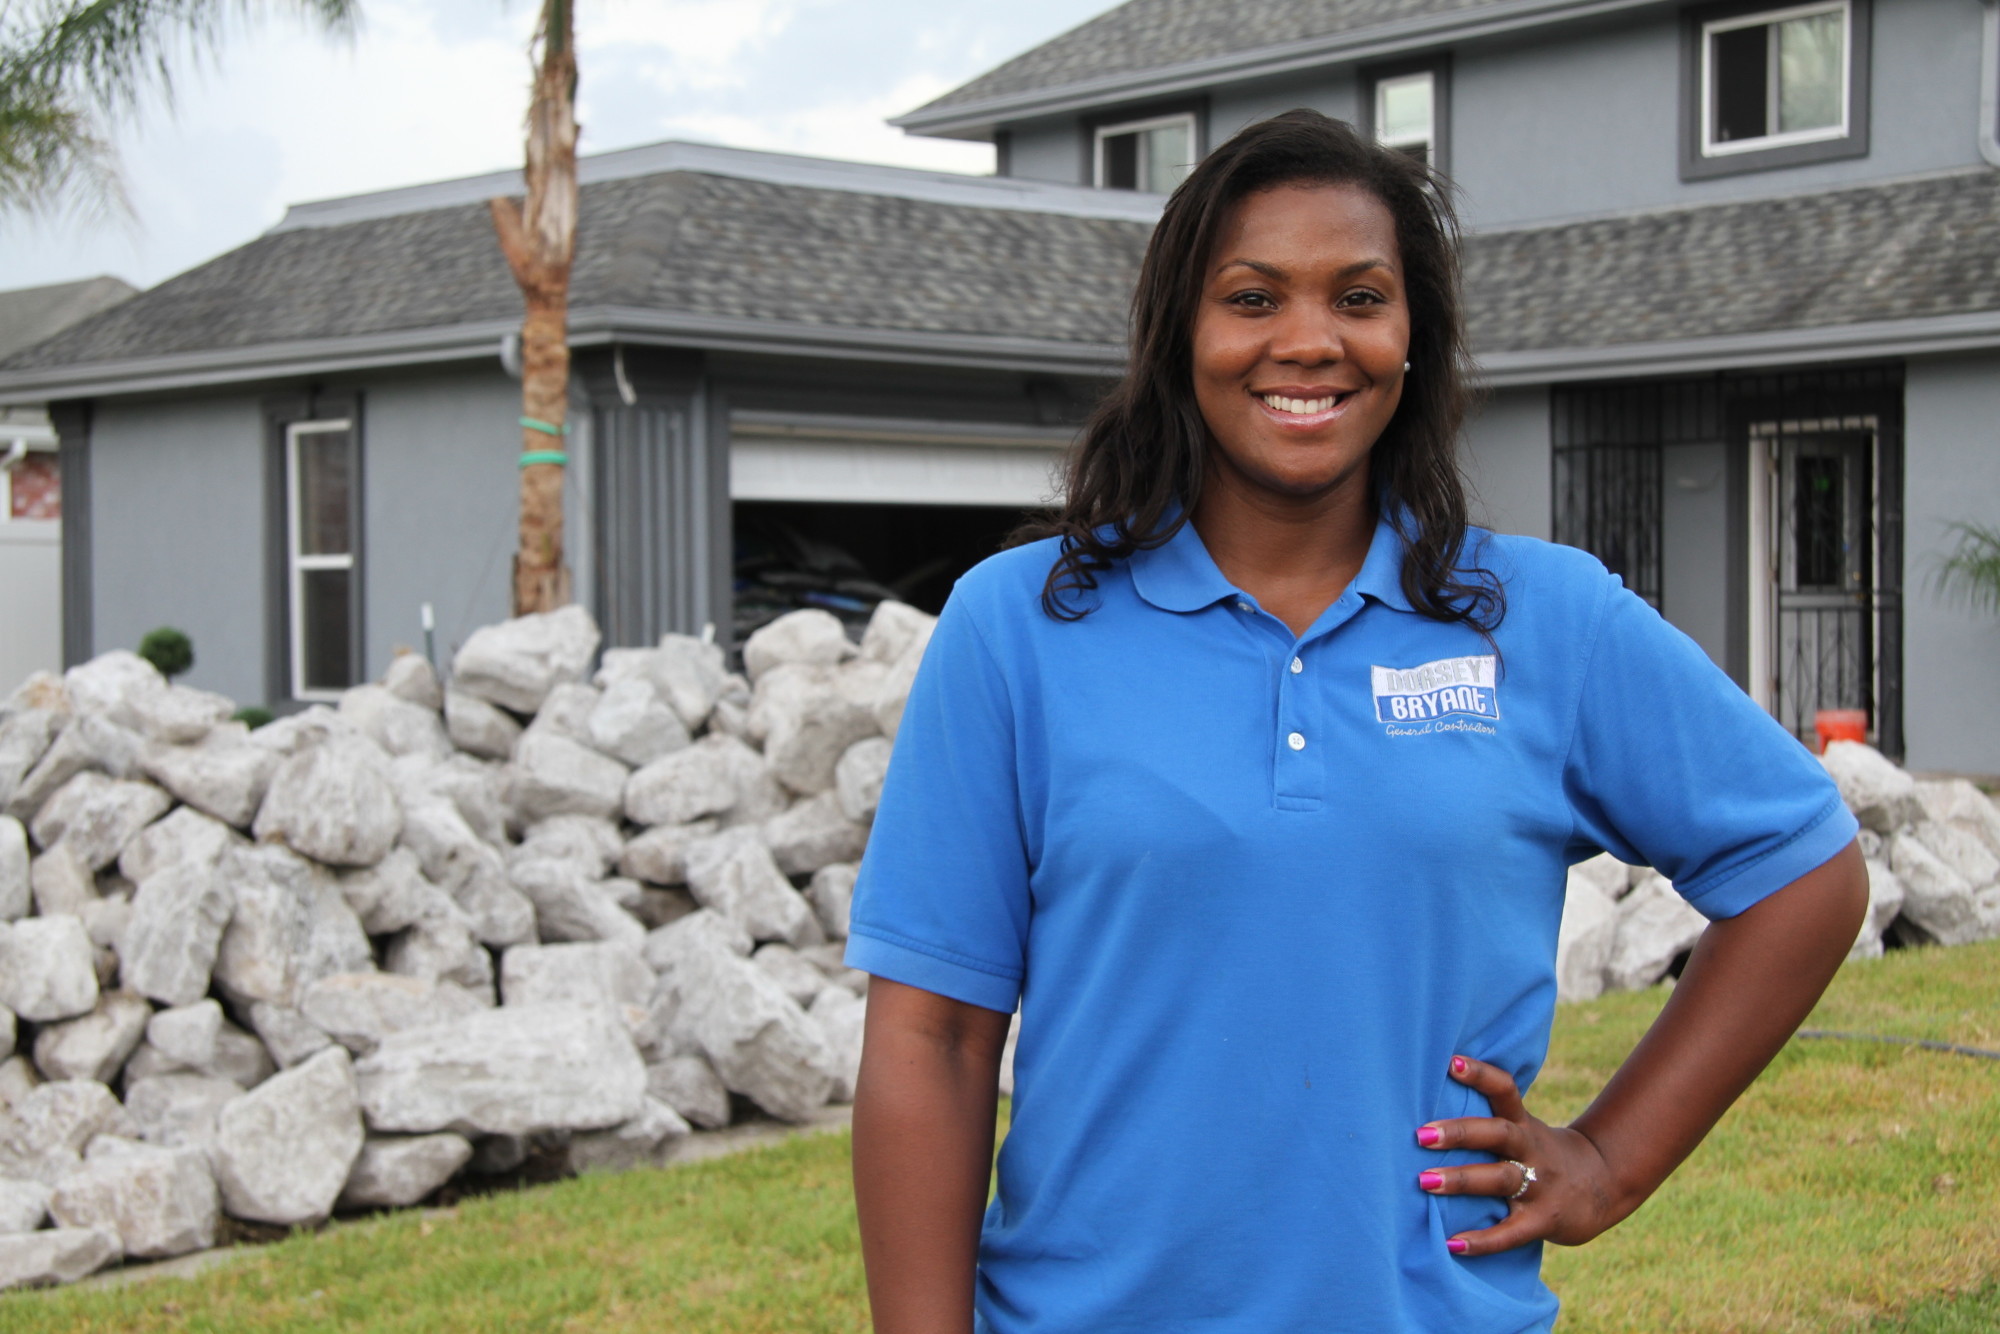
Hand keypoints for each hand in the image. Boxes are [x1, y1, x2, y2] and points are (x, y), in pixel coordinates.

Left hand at [1415, 1055, 1623, 1256]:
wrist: (1602, 1186)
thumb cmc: (1540, 1152)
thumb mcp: (1523, 1128)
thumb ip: (1485, 1117)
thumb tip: (1421, 1101)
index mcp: (1523, 1124)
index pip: (1505, 1091)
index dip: (1481, 1075)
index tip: (1452, 1062)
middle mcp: (1531, 1150)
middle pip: (1498, 1134)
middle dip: (1460, 1133)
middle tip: (1421, 1134)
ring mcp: (1539, 1186)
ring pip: (1500, 1179)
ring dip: (1462, 1180)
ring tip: (1424, 1182)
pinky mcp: (1542, 1221)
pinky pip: (1510, 1232)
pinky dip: (1482, 1240)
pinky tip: (1452, 1243)